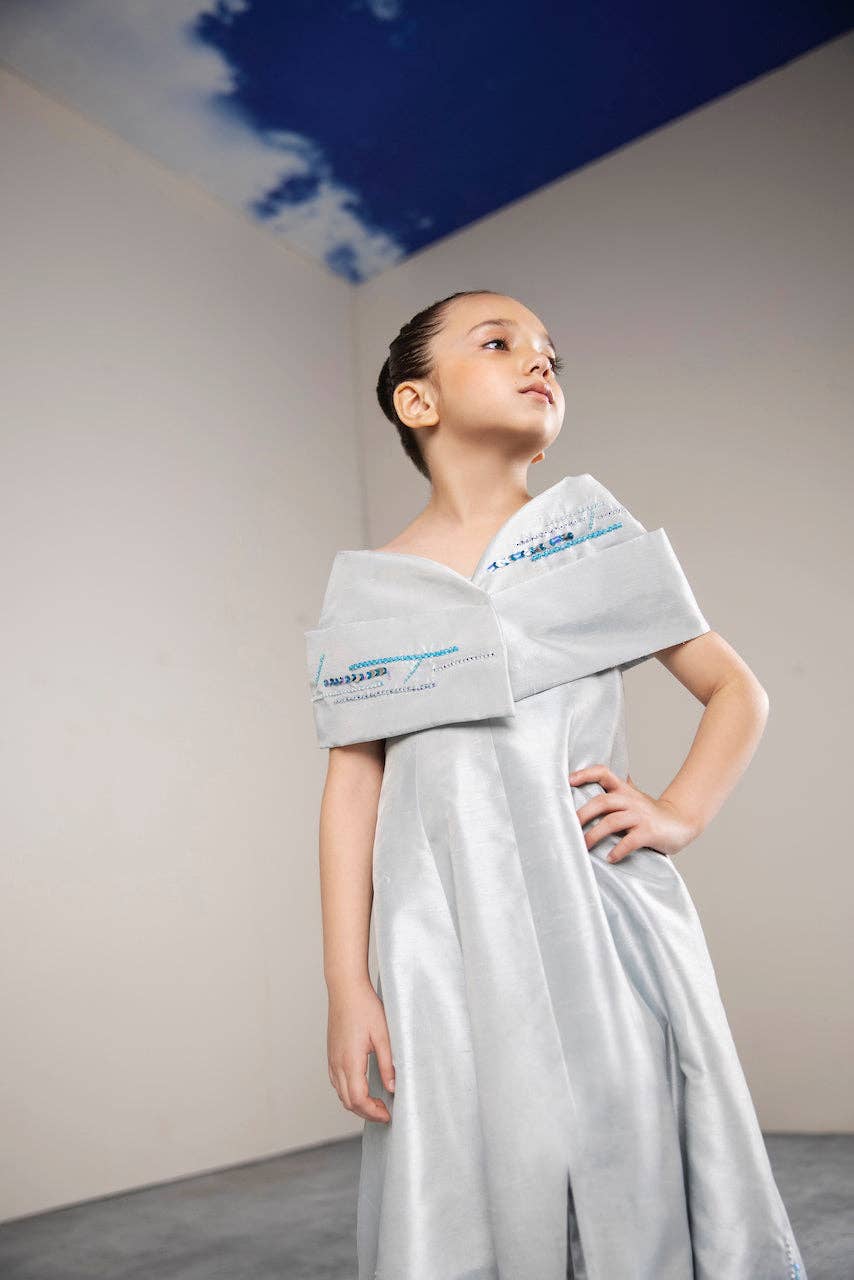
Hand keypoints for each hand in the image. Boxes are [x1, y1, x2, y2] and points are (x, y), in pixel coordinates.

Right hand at [327, 977, 395, 1122]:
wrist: (346, 989)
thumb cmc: (364, 1007)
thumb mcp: (383, 1035)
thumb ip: (387, 1064)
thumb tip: (392, 1087)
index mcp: (350, 1061)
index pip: (358, 1099)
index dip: (373, 1112)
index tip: (388, 1114)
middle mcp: (337, 1063)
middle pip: (348, 1102)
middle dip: (366, 1112)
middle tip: (385, 1112)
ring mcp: (332, 1059)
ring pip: (340, 1094)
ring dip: (357, 1103)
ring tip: (376, 1102)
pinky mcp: (331, 1054)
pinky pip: (337, 1082)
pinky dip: (349, 1092)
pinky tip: (362, 1087)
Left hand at [568, 764, 695, 863]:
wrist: (681, 822)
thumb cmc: (650, 813)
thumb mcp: (632, 798)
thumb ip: (614, 791)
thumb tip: (588, 782)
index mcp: (624, 791)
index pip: (604, 773)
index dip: (586, 774)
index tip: (569, 780)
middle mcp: (631, 800)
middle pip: (602, 801)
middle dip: (583, 814)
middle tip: (568, 827)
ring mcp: (641, 816)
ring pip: (612, 821)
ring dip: (594, 834)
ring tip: (584, 846)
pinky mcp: (650, 832)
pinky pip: (630, 841)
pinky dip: (618, 850)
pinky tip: (610, 858)